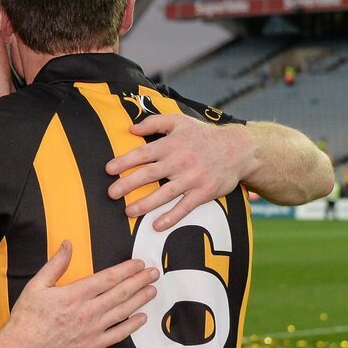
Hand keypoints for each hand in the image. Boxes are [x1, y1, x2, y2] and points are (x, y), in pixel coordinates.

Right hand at [6, 241, 157, 347]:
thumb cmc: (27, 318)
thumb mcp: (36, 285)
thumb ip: (55, 264)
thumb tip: (67, 244)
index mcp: (74, 294)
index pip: (107, 278)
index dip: (126, 270)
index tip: (139, 263)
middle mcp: (87, 311)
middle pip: (120, 293)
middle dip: (139, 281)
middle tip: (153, 273)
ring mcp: (92, 330)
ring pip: (122, 312)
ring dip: (139, 299)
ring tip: (152, 289)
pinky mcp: (92, 346)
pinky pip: (118, 335)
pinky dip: (131, 326)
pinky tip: (141, 318)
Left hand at [106, 113, 251, 230]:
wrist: (238, 149)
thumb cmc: (203, 135)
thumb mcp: (179, 121)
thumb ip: (154, 122)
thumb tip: (131, 128)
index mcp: (171, 144)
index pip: (143, 153)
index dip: (124, 161)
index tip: (109, 170)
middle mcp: (180, 161)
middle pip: (149, 174)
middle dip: (128, 184)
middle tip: (111, 193)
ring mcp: (192, 178)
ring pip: (165, 193)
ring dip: (146, 204)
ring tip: (128, 212)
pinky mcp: (204, 192)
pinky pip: (185, 206)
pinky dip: (171, 216)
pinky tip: (157, 225)